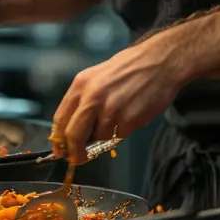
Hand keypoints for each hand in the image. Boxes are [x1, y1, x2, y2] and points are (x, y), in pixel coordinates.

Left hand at [52, 33, 185, 162]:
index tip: (60, 152)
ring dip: (107, 134)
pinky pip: (120, 135)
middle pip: (74, 135)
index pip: (60, 118)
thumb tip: (74, 130)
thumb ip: (84, 100)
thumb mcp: (98, 77)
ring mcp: (111, 109)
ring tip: (119, 115)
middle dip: (75, 152)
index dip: (58, 140)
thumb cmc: (130, 68)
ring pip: (100, 137)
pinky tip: (132, 112)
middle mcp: (92, 96)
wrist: (160, 61)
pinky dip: (123, 130)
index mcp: (81, 84)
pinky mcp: (129, 119)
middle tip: (78, 158)